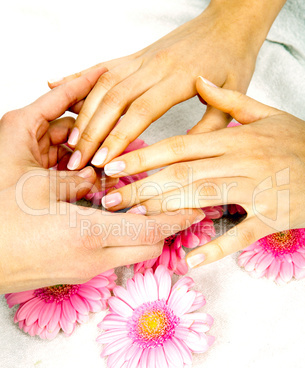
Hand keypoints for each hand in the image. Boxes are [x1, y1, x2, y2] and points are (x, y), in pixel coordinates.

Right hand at [0, 71, 202, 292]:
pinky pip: (114, 256)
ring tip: (148, 208)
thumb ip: (74, 184)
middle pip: (149, 247)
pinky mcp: (77, 274)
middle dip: (167, 228)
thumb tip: (95, 180)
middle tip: (174, 206)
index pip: (150, 230)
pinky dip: (125, 239)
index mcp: (87, 235)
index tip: (195, 208)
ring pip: (133, 252)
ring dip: (145, 232)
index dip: (176, 219)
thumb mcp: (38, 190)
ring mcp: (86, 270)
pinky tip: (116, 220)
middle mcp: (93, 259)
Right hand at [49, 0, 279, 169]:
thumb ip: (210, 126)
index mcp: (180, 77)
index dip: (119, 136)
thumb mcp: (234, 95)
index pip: (142, 110)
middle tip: (77, 159)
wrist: (230, 22)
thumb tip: (184, 155)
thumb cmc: (233, 59)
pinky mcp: (136, 54)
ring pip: (103, 83)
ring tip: (71, 140)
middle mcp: (154, 64)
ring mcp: (142, 57)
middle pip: (114, 98)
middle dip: (92, 132)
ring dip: (83, 112)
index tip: (103, 160)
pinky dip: (78, 76)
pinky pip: (102, 65)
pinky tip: (58, 84)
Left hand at [100, 76, 304, 267]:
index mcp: (235, 139)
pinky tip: (191, 259)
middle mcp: (241, 162)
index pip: (180, 146)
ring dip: (168, 210)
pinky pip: (242, 234)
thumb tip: (198, 80)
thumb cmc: (297, 140)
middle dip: (143, 186)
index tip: (115, 164)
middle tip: (110, 198)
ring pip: (204, 198)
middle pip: (183, 174)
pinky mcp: (272, 217)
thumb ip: (228, 101)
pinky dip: (217, 247)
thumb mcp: (265, 114)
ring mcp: (257, 191)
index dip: (145, 155)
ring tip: (135, 218)